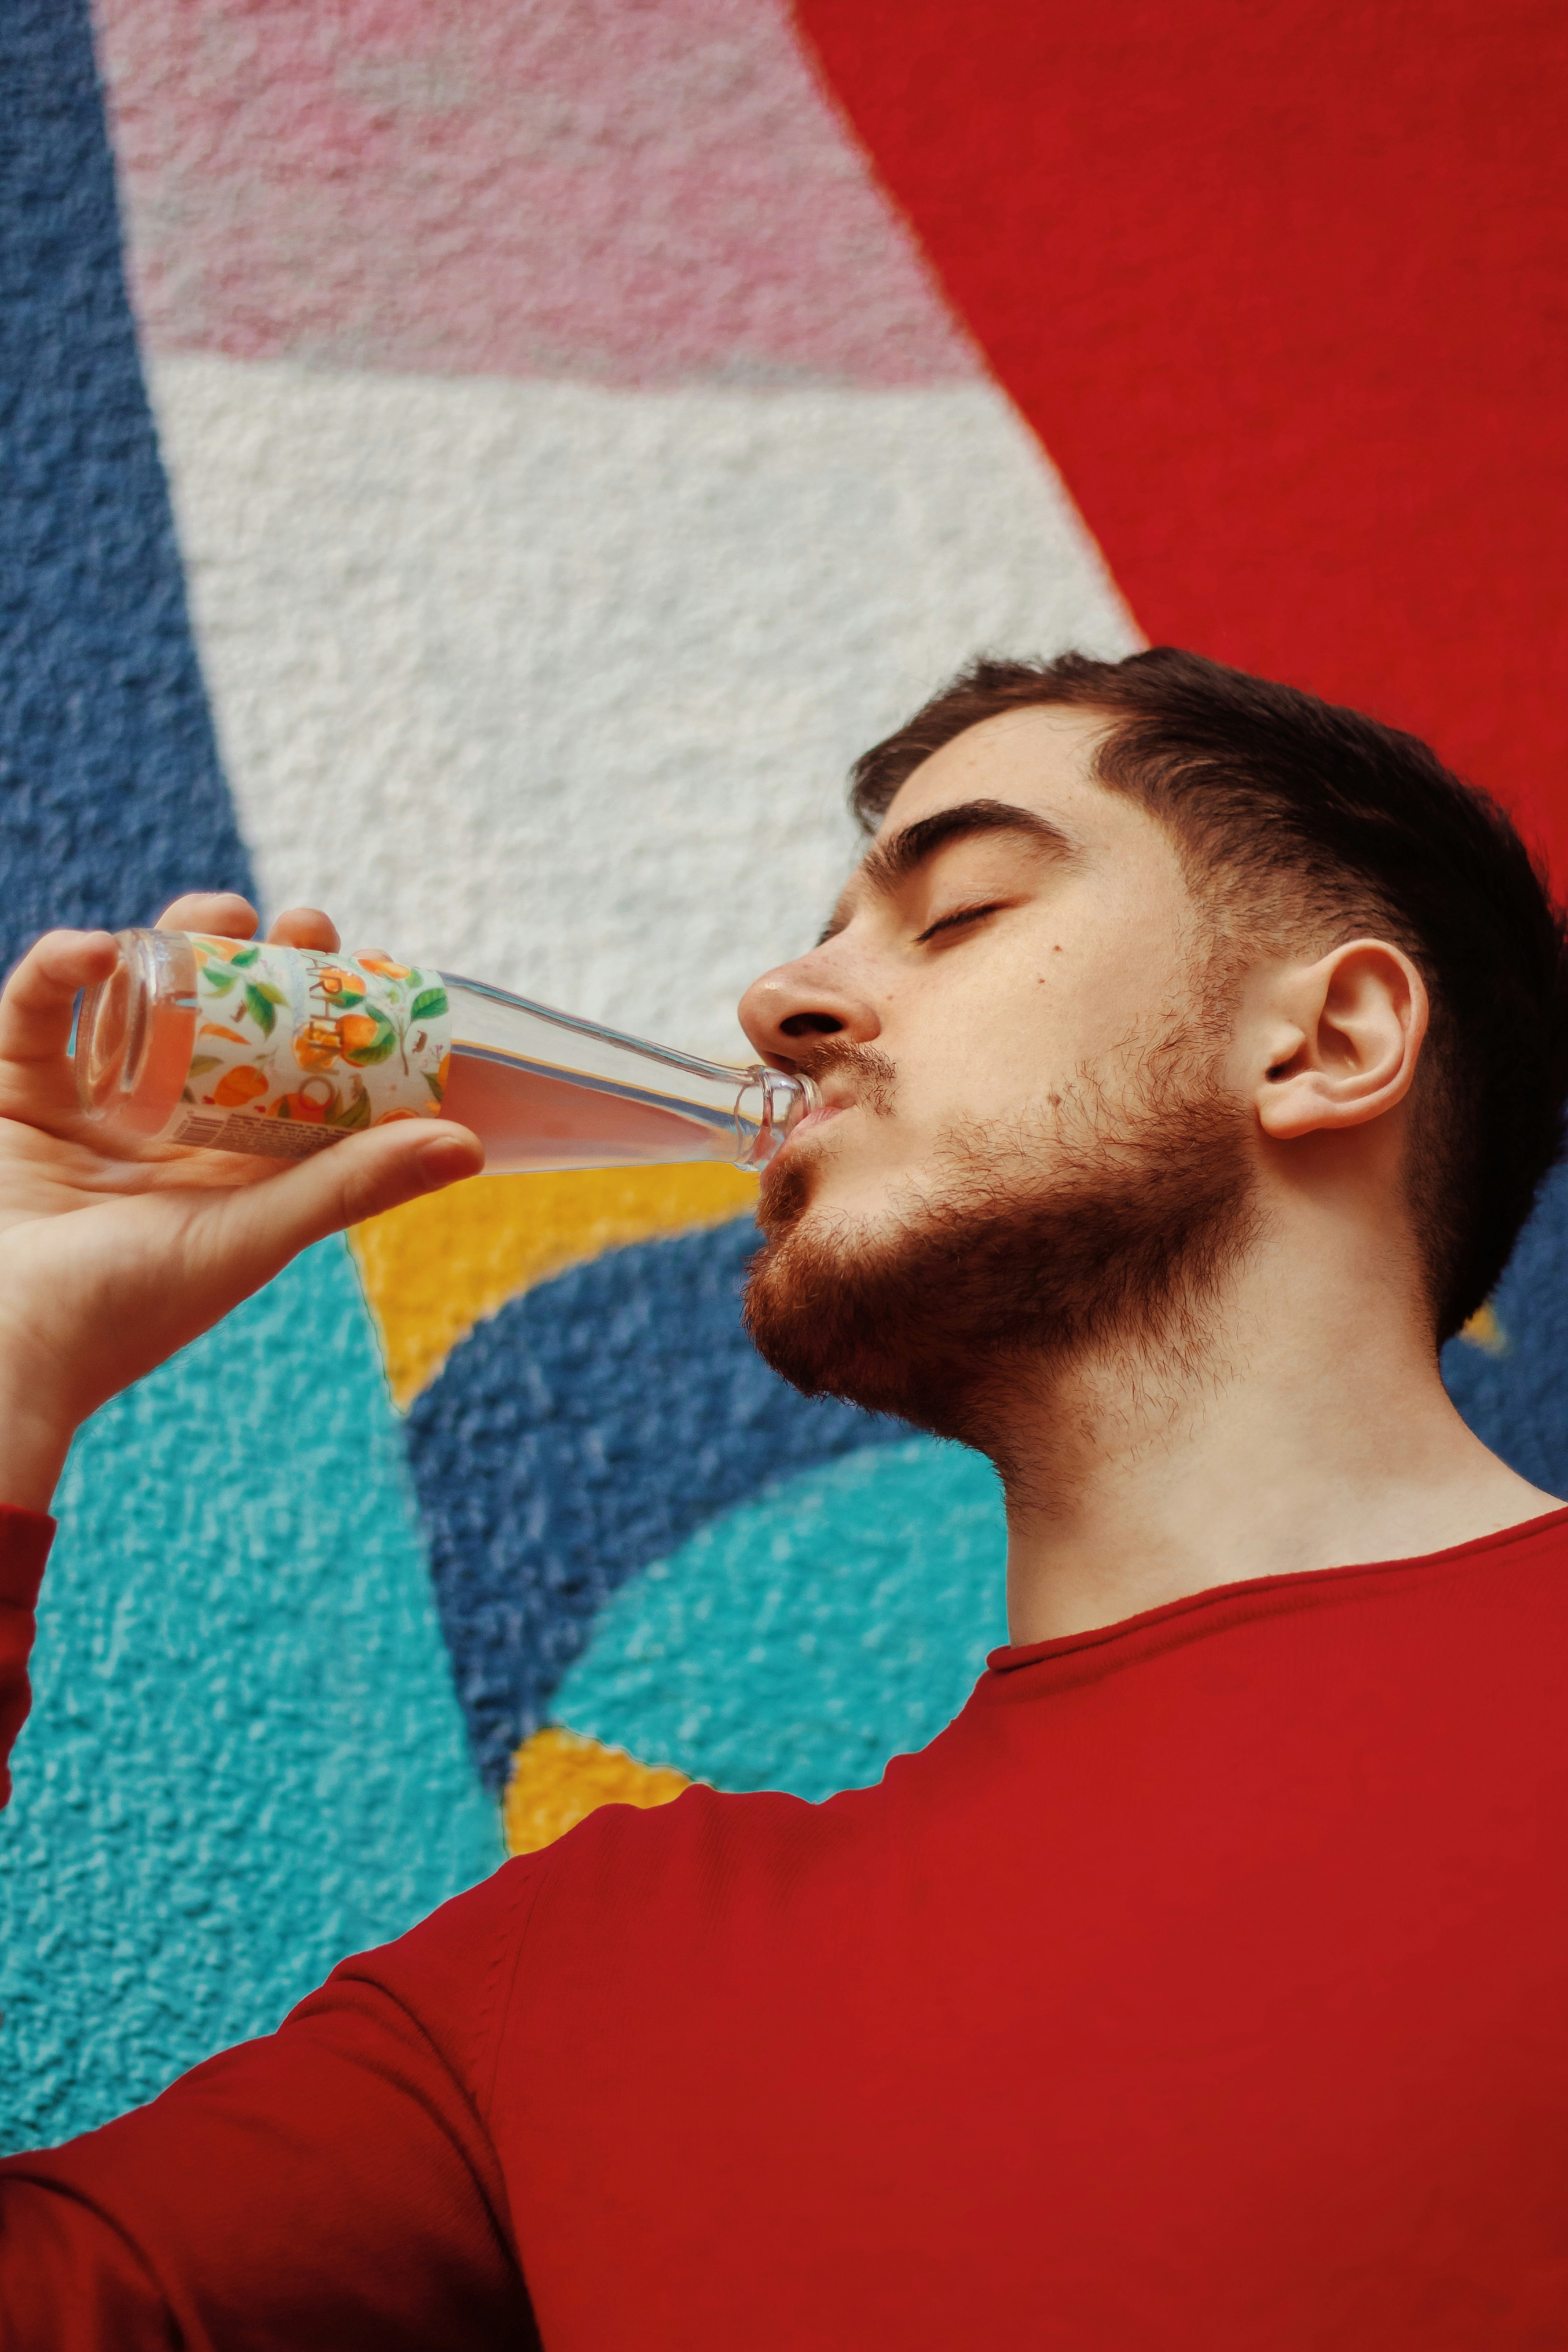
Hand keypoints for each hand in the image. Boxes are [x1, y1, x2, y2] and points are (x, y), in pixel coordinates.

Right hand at [0, 894, 482, 1511]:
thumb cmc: (125, 1310)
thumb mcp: (249, 1237)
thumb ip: (347, 1186)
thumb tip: (468, 1145)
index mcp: (230, 1167)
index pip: (293, 1072)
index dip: (327, 1015)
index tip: (365, 960)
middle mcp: (165, 1130)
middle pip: (219, 1021)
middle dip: (257, 960)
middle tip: (297, 924)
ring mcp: (88, 1106)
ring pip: (138, 997)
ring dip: (176, 943)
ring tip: (215, 915)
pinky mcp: (15, 1091)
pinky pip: (38, 1010)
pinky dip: (60, 968)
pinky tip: (91, 951)